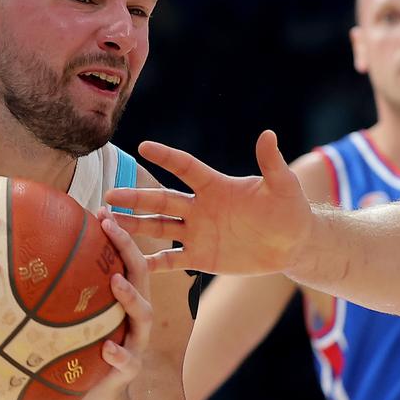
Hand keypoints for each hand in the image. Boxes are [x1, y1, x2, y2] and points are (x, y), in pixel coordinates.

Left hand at [77, 211, 153, 399]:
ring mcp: (136, 342)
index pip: (126, 259)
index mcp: (124, 300)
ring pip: (142, 315)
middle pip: (141, 275)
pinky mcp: (129, 370)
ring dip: (130, 297)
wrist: (99, 398)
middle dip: (128, 249)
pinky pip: (128, 360)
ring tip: (115, 282)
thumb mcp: (74, 319)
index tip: (103, 210)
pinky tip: (107, 348)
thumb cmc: (82, 352)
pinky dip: (119, 353)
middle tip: (110, 227)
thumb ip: (65, 294)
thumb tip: (27, 260)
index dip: (119, 234)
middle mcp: (135, 316)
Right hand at [103, 130, 311, 276]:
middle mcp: (200, 207)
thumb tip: (268, 135)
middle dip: (135, 198)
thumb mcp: (282, 186)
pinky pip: (171, 260)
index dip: (167, 157)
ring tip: (108, 223)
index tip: (143, 146)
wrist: (292, 243)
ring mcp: (198, 233)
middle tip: (109, 195)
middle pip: (162, 200)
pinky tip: (130, 264)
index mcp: (216, 186)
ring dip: (134, 225)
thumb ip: (271, 163)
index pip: (185, 167)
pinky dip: (152, 263)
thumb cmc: (290, 209)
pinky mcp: (202, 258)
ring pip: (159, 228)